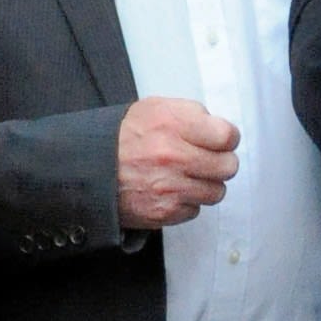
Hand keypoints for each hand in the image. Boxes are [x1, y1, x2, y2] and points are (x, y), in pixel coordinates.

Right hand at [117, 95, 239, 229]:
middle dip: (220, 162)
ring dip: (205, 184)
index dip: (226, 138)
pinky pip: (195, 209)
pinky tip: (172, 190)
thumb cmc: (126, 137)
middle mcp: (173, 156)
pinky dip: (187, 202)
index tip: (218, 140)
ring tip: (187, 175)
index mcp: (174, 124)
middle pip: (228, 166)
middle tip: (205, 159)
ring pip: (216, 191)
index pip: (228, 136)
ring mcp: (170, 187)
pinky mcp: (164, 211)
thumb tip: (222, 132)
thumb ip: (193, 115)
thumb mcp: (157, 108)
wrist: (91, 168)